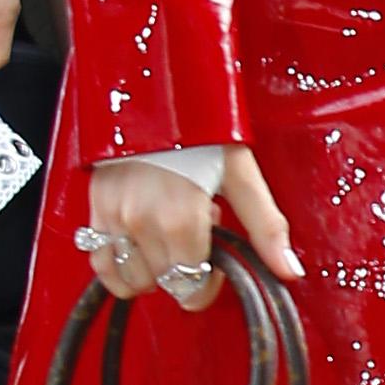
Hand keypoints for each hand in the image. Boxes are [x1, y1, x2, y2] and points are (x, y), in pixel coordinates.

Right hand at [82, 146, 301, 311]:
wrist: (152, 95)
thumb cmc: (197, 131)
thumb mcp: (241, 175)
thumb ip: (266, 228)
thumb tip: (289, 269)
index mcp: (180, 220)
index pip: (191, 288)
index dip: (207, 285)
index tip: (213, 267)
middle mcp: (142, 224)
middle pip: (164, 285)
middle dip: (184, 271)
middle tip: (194, 239)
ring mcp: (114, 218)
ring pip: (132, 280)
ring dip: (152, 271)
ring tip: (168, 238)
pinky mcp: (96, 210)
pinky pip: (100, 262)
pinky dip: (118, 268)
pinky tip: (138, 253)